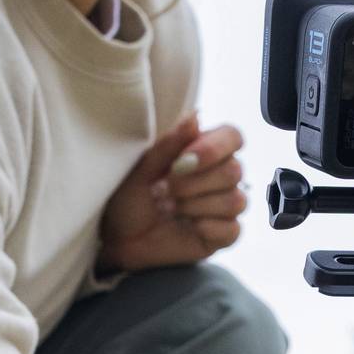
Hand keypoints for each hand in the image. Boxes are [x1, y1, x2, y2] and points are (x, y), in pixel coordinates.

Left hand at [97, 112, 249, 276]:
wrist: (119, 237)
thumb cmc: (130, 198)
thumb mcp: (143, 168)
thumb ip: (170, 144)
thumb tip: (195, 116)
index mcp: (204, 151)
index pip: (232, 137)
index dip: (213, 148)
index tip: (182, 161)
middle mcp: (220, 177)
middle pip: (234, 171)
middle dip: (193, 183)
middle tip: (162, 190)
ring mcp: (224, 206)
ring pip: (234, 200)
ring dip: (195, 205)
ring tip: (168, 208)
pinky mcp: (224, 235)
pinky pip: (232, 229)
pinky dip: (206, 227)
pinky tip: (186, 226)